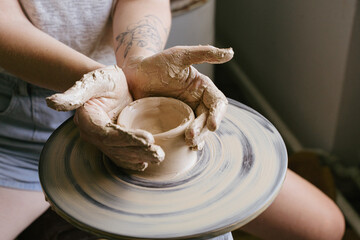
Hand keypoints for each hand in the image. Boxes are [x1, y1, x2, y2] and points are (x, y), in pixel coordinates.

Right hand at [46, 65, 164, 170]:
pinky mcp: (112, 142)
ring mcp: (102, 140)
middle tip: (158, 153)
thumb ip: (74, 93)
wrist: (110, 84)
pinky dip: (132, 161)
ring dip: (139, 158)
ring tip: (159, 158)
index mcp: (87, 120)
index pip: (107, 134)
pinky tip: (145, 164)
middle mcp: (93, 134)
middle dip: (138, 152)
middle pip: (116, 148)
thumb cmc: (103, 79)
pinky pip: (121, 155)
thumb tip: (51, 103)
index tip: (148, 139)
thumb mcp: (93, 82)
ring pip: (120, 153)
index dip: (127, 139)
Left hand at [122, 45, 233, 149]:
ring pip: (198, 129)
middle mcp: (196, 102)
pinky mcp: (172, 123)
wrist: (133, 74)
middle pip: (208, 119)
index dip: (217, 114)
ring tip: (189, 144)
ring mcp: (184, 114)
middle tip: (191, 137)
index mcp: (202, 88)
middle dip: (204, 130)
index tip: (212, 125)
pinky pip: (183, 135)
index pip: (217, 103)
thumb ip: (204, 53)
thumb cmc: (156, 62)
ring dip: (197, 138)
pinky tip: (185, 149)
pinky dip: (187, 143)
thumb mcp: (180, 55)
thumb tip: (231, 53)